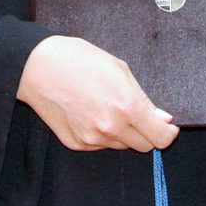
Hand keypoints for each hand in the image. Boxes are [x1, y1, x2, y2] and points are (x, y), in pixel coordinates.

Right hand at [16, 36, 178, 151]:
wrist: (38, 67)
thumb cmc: (79, 59)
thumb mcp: (119, 69)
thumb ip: (143, 98)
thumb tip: (162, 119)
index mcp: (126, 107)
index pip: (160, 138)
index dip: (168, 133)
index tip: (166, 126)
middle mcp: (111, 128)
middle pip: (143, 146)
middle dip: (146, 132)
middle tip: (136, 113)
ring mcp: (92, 139)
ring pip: (121, 145)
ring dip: (123, 132)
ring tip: (107, 106)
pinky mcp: (76, 144)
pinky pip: (100, 145)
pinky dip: (102, 134)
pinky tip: (90, 112)